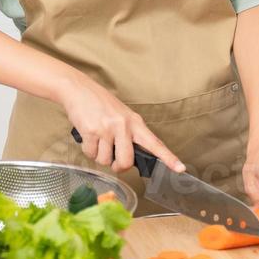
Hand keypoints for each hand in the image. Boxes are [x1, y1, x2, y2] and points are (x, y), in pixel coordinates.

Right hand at [55, 72, 184, 173]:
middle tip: (112, 160)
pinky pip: (90, 154)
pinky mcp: (91, 131)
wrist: (79, 89)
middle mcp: (123, 126)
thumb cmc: (100, 104)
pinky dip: (88, 150)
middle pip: (126, 162)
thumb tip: (131, 158)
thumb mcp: (122, 116)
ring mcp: (107, 129)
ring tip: (97, 139)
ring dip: (99, 155)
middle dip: (117, 167)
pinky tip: (88, 137)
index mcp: (135, 123)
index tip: (180, 168)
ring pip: (105, 161)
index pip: (155, 143)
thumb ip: (130, 135)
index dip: (168, 158)